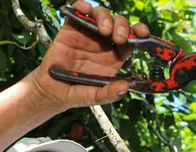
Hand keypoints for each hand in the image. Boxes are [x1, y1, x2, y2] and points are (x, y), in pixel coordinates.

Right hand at [31, 1, 149, 109]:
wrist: (53, 91)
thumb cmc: (77, 93)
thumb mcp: (95, 97)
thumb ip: (109, 93)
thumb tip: (125, 87)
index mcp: (114, 56)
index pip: (131, 39)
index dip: (139, 33)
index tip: (143, 34)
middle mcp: (103, 42)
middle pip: (118, 23)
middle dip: (123, 25)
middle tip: (119, 37)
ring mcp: (87, 34)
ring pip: (101, 15)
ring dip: (105, 17)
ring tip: (104, 29)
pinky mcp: (71, 29)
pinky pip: (78, 11)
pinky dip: (82, 5)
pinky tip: (85, 9)